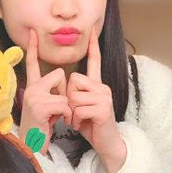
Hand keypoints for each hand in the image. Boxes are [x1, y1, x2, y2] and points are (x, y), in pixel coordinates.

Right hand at [20, 30, 71, 154]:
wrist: (34, 146)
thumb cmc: (43, 128)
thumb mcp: (48, 106)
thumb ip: (52, 92)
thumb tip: (62, 78)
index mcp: (32, 87)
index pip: (33, 64)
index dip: (33, 48)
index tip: (34, 32)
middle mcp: (30, 88)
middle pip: (59, 75)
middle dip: (64, 92)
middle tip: (56, 110)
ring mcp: (33, 96)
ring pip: (64, 91)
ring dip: (66, 106)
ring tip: (56, 118)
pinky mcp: (40, 106)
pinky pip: (64, 104)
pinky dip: (66, 115)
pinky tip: (57, 122)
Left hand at [67, 30, 125, 172]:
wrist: (106, 143)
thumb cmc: (91, 125)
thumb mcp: (81, 106)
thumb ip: (76, 93)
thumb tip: (65, 83)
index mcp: (97, 85)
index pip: (95, 61)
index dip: (93, 45)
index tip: (92, 29)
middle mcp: (103, 87)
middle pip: (74, 80)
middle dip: (69, 98)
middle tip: (76, 113)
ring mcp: (104, 97)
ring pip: (74, 95)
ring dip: (71, 112)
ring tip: (79, 120)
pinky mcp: (103, 108)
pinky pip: (78, 108)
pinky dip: (76, 120)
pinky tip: (83, 125)